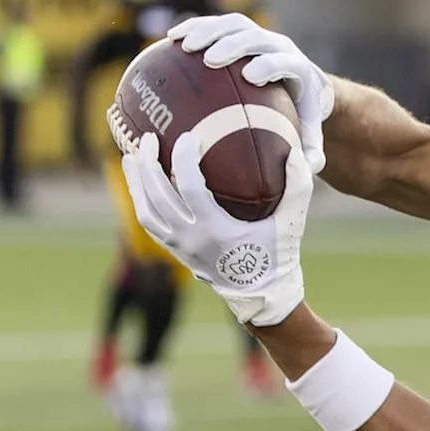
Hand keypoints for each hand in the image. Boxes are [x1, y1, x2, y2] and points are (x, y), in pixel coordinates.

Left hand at [121, 131, 311, 326]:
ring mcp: (179, 247)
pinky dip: (140, 201)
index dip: (184, 159)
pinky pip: (149, 223)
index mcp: (216, 230)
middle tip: (147, 138)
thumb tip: (297, 153)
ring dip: (136, 182)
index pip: (190, 188)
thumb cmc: (278, 254)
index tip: (187, 137)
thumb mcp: (292, 222)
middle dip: (149, 164)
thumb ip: (298, 188)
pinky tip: (140, 183)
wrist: (262, 293)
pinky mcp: (175, 251)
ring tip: (131, 156)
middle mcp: (191, 239)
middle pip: (159, 196)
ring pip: (145, 211)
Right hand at [168, 13, 333, 175]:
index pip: (286, 61)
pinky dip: (194, 27)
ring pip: (234, 25)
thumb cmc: (301, 116)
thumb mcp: (311, 137)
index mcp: (299, 68)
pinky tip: (170, 39)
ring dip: (209, 31)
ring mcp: (259, 34)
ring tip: (184, 45)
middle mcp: (279, 46)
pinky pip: (216, 24)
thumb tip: (301, 170)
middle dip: (234, 45)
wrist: (303, 83)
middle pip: (256, 37)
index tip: (250, 76)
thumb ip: (311, 156)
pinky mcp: (241, 30)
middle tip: (211, 59)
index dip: (270, 64)